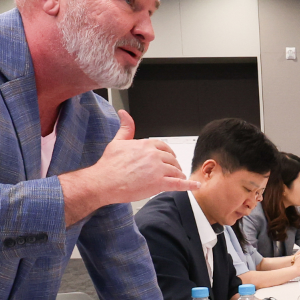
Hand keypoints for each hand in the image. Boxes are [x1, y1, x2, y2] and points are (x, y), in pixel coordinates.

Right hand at [60, 109, 197, 221]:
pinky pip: (179, 183)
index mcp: (146, 145)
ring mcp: (158, 169)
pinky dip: (189, 184)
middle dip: (173, 165)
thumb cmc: (109, 165)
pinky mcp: (159, 183)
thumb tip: (124, 113)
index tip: (169, 158)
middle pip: (171, 159)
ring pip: (175, 171)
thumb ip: (126, 128)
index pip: (164, 147)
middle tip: (173, 170)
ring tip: (178, 179)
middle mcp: (154, 155)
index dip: (168, 153)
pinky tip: (195, 185)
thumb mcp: (117, 142)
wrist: (103, 182)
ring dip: (178, 175)